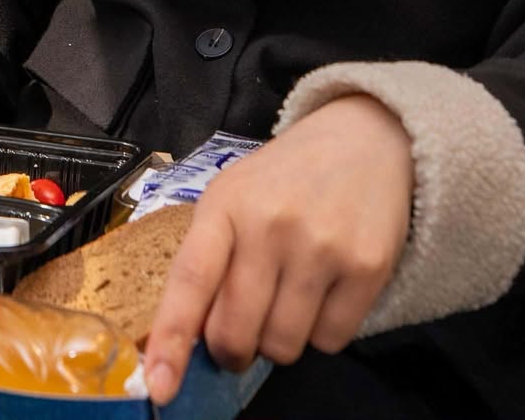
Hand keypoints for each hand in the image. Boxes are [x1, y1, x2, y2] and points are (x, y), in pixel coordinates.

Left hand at [143, 94, 413, 401]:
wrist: (362, 139)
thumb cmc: (284, 179)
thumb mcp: (231, 198)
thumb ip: (207, 259)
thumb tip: (187, 340)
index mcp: (225, 207)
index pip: (190, 282)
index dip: (171, 340)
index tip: (157, 385)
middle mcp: (271, 226)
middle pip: (237, 332)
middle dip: (233, 349)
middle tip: (240, 335)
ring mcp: (321, 247)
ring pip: (284, 346)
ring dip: (279, 341)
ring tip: (287, 299)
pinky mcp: (367, 267)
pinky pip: (331, 341)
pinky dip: (322, 333)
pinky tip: (323, 294)